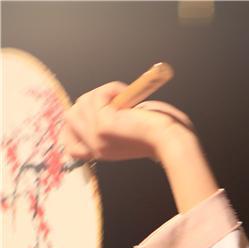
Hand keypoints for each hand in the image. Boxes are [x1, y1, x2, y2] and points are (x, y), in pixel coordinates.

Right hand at [62, 82, 194, 162]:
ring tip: (127, 99)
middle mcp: (95, 147)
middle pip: (71, 116)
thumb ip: (110, 122)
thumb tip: (104, 104)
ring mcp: (96, 137)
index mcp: (101, 152)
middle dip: (91, 101)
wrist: (174, 139)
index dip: (74, 127)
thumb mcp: (128, 132)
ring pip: (82, 102)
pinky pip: (98, 95)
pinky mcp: (102, 125)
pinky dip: (112, 89)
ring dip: (104, 93)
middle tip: (118, 101)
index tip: (94, 112)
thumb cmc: (163, 134)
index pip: (70, 144)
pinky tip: (128, 97)